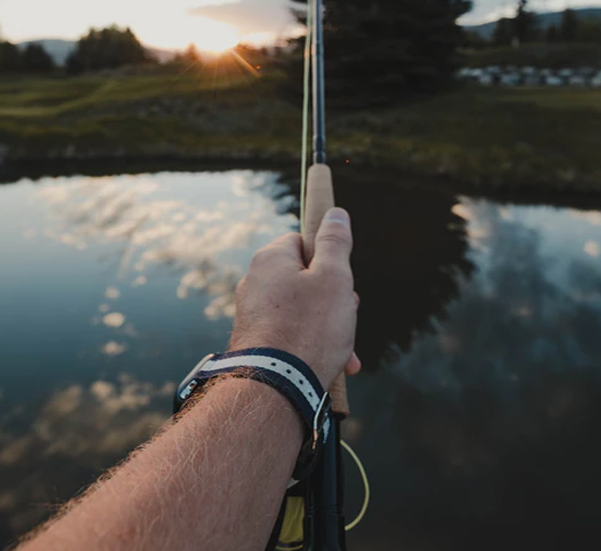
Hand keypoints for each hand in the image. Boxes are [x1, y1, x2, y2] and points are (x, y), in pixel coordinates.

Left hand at [229, 208, 360, 389]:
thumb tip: (335, 213)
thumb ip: (335, 242)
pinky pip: (290, 335)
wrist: (274, 387)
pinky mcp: (255, 341)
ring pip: (302, 311)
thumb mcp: (334, 277)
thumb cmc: (308, 327)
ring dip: (328, 328)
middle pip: (305, 279)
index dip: (329, 260)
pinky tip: (332, 367)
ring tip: (345, 354)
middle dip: (333, 300)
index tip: (342, 282)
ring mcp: (253, 314)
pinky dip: (311, 346)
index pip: (304, 242)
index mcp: (271, 259)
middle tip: (347, 318)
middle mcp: (255, 282)